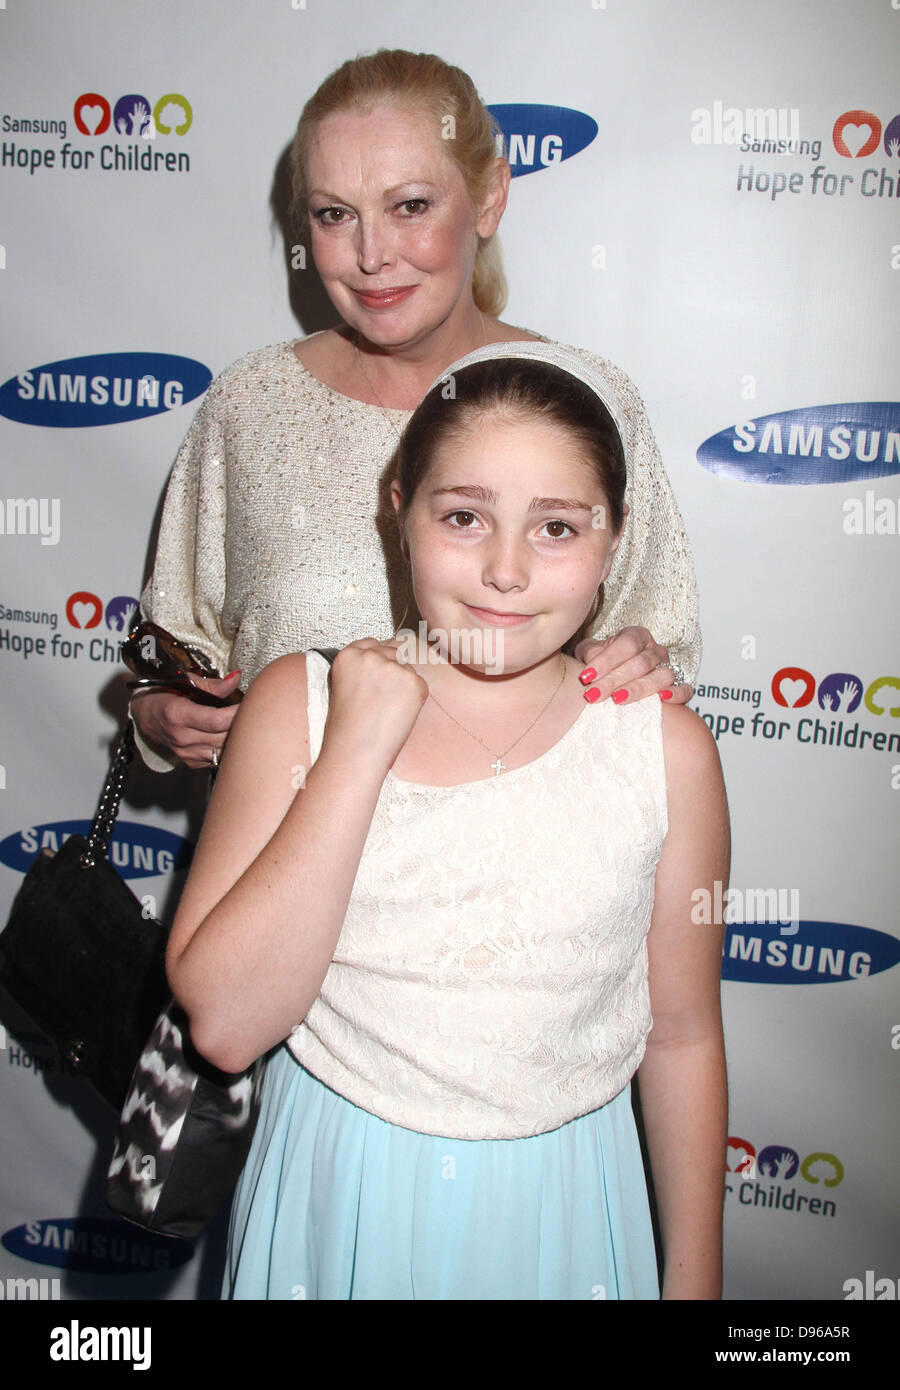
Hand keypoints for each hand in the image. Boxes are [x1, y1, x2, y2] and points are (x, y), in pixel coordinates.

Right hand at [130, 670, 242, 767]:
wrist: (144, 715)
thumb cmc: (163, 694)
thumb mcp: (184, 682)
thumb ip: (213, 685)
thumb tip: (236, 679)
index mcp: (178, 715)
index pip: (217, 721)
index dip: (237, 714)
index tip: (250, 704)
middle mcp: (181, 737)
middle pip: (223, 737)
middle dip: (242, 725)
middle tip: (252, 713)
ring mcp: (185, 753)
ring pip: (223, 752)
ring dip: (237, 739)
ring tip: (244, 725)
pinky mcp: (190, 762)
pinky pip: (216, 759)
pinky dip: (227, 748)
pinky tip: (230, 737)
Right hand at [324, 638, 428, 770]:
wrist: (355, 752)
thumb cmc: (347, 728)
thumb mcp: (344, 687)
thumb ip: (362, 669)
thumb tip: (391, 659)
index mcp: (347, 655)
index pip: (371, 644)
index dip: (377, 659)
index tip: (378, 675)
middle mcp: (370, 655)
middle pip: (392, 653)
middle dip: (392, 671)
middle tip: (384, 701)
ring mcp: (392, 667)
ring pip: (407, 669)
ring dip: (404, 685)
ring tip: (387, 712)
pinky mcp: (412, 682)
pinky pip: (420, 685)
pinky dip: (414, 700)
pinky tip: (398, 716)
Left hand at [574, 628, 692, 704]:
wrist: (618, 675)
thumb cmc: (604, 663)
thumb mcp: (592, 652)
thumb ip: (589, 654)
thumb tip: (588, 668)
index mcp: (637, 635)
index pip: (626, 645)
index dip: (606, 660)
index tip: (586, 676)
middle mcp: (655, 649)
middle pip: (640, 663)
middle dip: (613, 680)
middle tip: (593, 695)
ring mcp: (668, 667)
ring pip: (662, 676)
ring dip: (638, 689)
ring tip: (617, 700)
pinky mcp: (677, 685)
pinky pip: (685, 689)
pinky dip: (677, 694)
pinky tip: (662, 699)